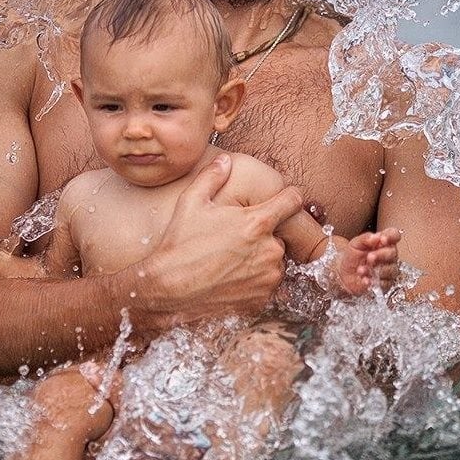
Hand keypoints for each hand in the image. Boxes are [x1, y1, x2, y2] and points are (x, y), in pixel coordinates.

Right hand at [145, 154, 302, 323]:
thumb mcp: (191, 202)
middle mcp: (269, 249)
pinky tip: (230, 278)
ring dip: (260, 258)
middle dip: (263, 235)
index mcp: (257, 222)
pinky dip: (254, 281)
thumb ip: (213, 177)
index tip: (284, 199)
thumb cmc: (179, 244)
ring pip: (274, 261)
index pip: (292, 201)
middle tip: (236, 238)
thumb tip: (226, 161)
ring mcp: (267, 276)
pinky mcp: (262, 299)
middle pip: (279, 234)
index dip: (289, 197)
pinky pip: (266, 284)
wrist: (167, 290)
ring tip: (230, 260)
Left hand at [337, 228, 400, 295]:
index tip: (382, 240)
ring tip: (360, 270)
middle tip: (369, 257)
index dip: (391, 236)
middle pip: (393, 253)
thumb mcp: (355, 244)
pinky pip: (385, 283)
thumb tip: (376, 237)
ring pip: (390, 270)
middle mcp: (389, 255)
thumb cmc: (353, 256)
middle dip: (381, 255)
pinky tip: (364, 280)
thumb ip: (365, 238)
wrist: (345, 274)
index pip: (394, 235)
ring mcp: (389, 270)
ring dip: (375, 270)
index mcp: (383, 242)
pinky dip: (373, 281)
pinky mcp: (386, 283)